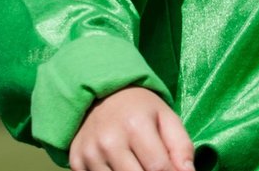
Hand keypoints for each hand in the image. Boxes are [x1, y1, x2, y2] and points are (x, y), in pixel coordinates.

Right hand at [70, 85, 195, 170]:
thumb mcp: (166, 117)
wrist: (99, 95)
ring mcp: (90, 153)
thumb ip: (181, 146)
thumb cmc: (140, 108)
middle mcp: (109, 141)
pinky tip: (119, 165)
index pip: (158, 167)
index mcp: (136, 125)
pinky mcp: (76, 162)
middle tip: (154, 166)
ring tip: (137, 162)